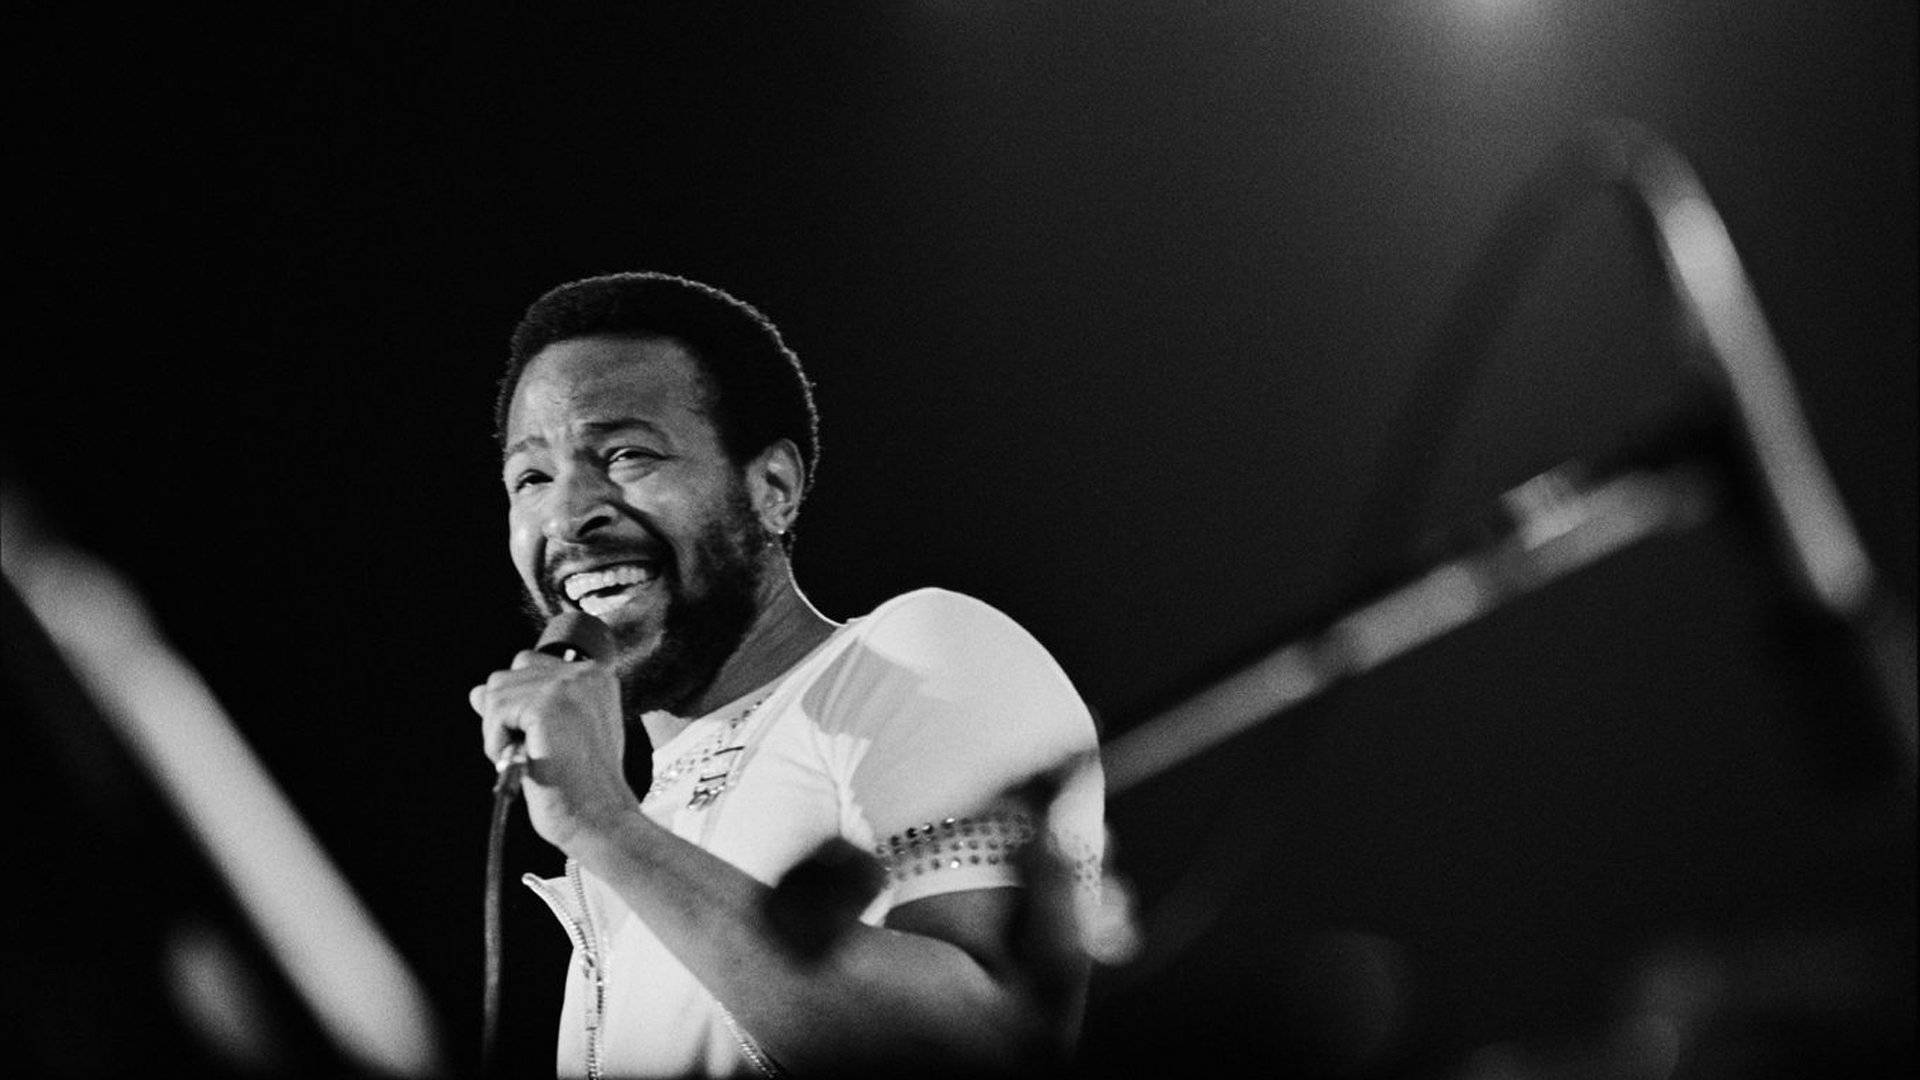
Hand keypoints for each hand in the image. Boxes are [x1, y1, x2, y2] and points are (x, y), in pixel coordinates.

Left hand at [470, 650, 634, 852]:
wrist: (597, 816)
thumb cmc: (578, 784)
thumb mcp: (550, 734)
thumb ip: (520, 706)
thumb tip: (476, 692)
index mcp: (594, 675)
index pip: (527, 665)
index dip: (517, 706)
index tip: (536, 739)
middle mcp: (585, 672)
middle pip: (506, 677)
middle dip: (504, 718)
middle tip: (531, 752)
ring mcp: (567, 685)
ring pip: (495, 693)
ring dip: (499, 732)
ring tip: (529, 758)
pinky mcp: (548, 705)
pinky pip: (496, 712)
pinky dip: (497, 743)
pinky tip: (524, 760)